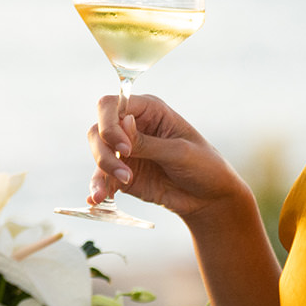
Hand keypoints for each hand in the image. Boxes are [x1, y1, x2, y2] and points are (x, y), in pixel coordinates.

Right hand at [84, 92, 249, 222]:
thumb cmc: (204, 166)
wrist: (209, 198)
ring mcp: (125, 152)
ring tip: (116, 190)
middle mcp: (132, 127)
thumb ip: (148, 142)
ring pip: (97, 153)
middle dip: (104, 153)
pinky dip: (97, 188)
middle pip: (99, 130)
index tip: (125, 149)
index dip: (109, 124)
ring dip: (102, 172)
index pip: (111, 106)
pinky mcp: (121, 174)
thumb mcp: (179, 152)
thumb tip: (122, 123)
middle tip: (125, 174)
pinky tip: (96, 199)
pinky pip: (101, 178)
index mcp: (149, 111)